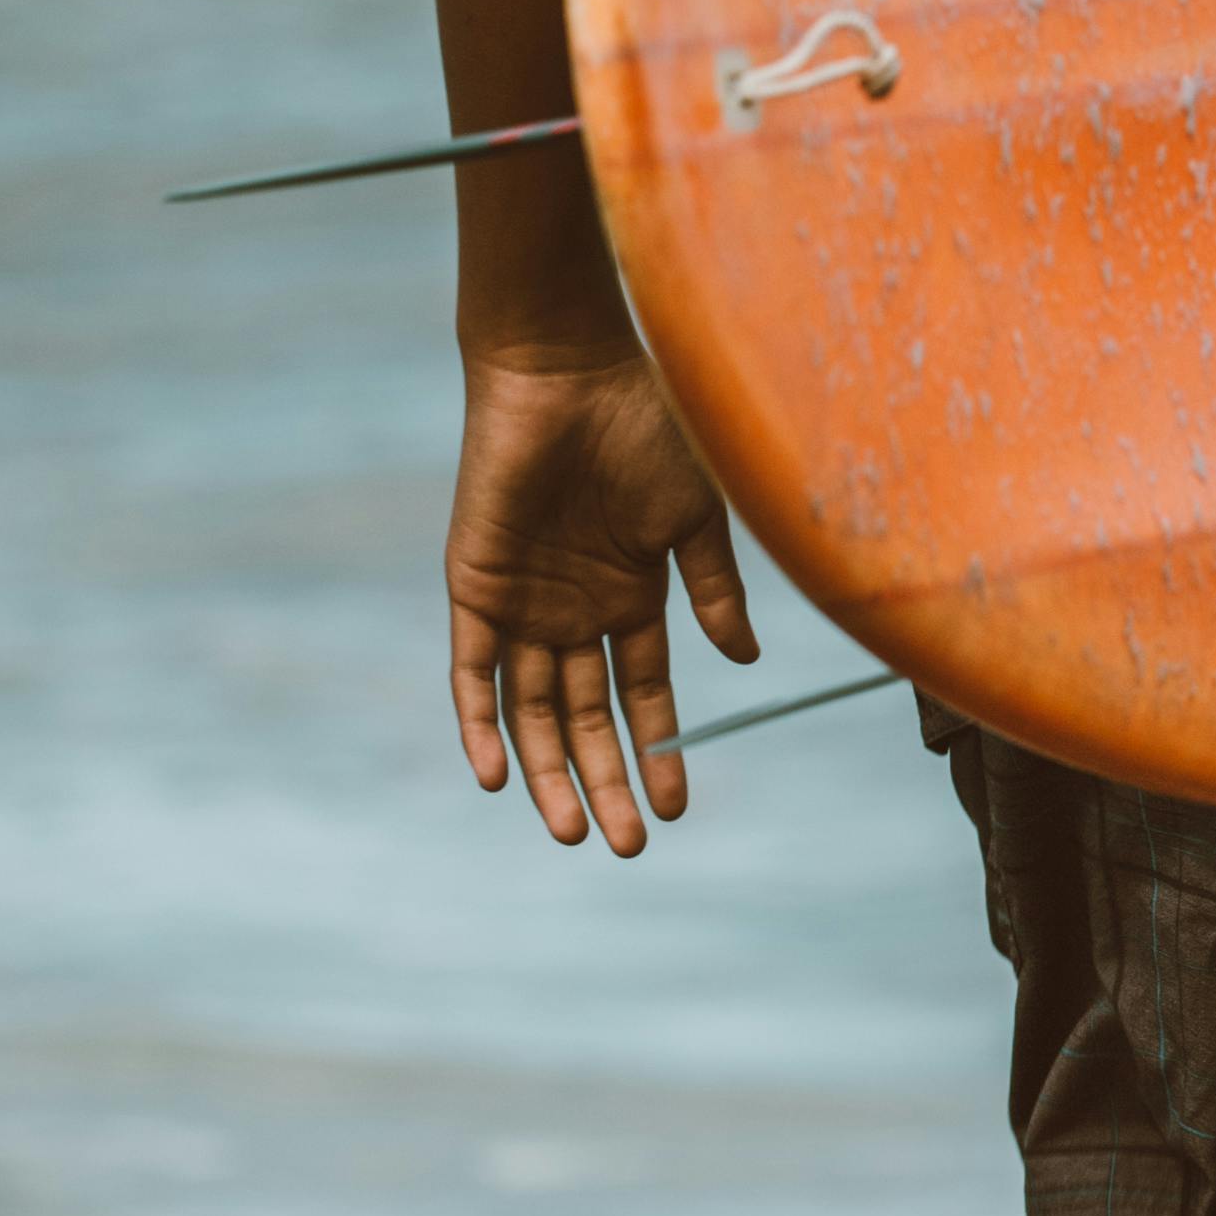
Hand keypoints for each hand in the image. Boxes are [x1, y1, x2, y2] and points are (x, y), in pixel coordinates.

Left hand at [445, 345, 759, 854]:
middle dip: (606, 780)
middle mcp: (576, 611)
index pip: (642, 696)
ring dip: (547, 771)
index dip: (659, 751)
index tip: (677, 808)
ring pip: (532, 710)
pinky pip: (471, 673)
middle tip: (624, 844)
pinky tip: (494, 775)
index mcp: (633, 596)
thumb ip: (714, 589)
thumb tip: (744, 662)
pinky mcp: (476, 589)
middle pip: (585, 719)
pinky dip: (478, 723)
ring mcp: (524, 605)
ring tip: (572, 828)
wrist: (568, 371)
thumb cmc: (646, 426)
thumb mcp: (696, 516)